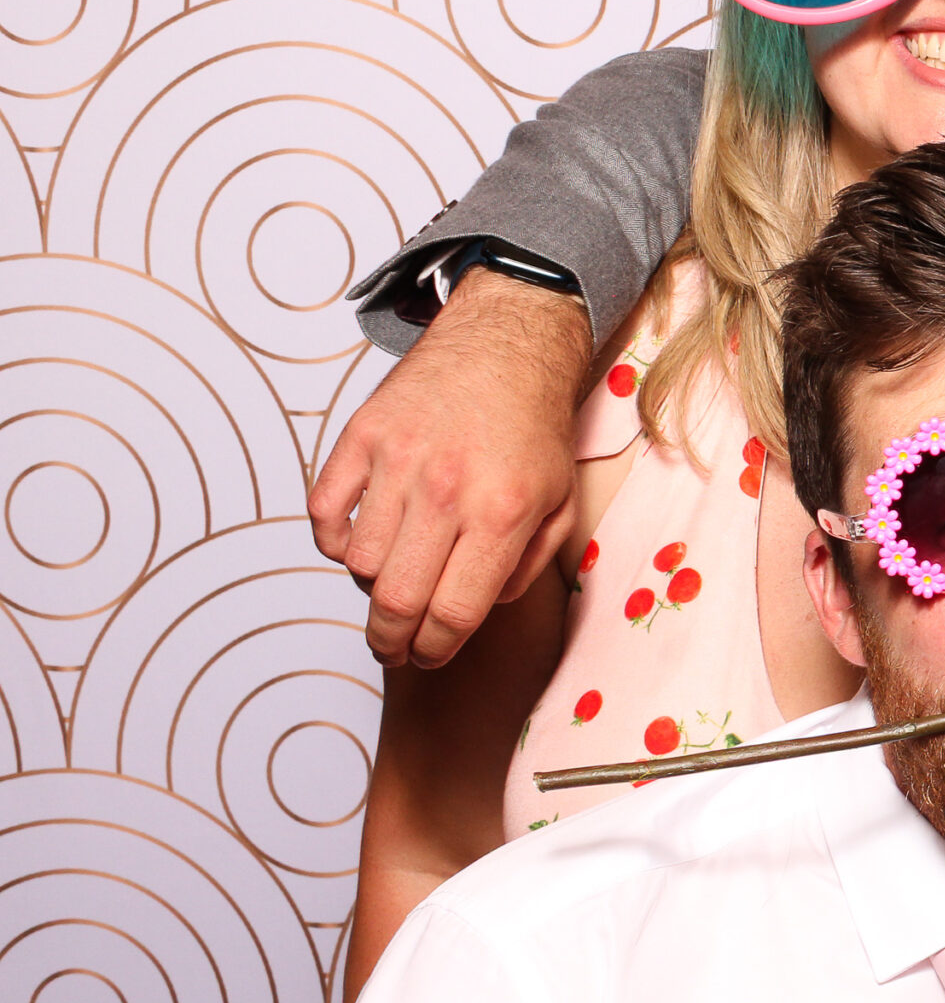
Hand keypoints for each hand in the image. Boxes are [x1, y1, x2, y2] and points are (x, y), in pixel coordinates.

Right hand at [310, 268, 590, 666]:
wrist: (507, 345)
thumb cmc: (534, 429)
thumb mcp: (561, 503)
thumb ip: (526, 567)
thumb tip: (478, 610)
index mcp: (503, 512)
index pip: (454, 612)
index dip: (436, 649)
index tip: (429, 656)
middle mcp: (448, 490)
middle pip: (397, 600)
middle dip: (392, 642)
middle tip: (394, 649)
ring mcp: (399, 460)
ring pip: (358, 563)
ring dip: (369, 587)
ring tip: (391, 581)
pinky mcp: (362, 435)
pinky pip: (325, 512)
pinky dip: (332, 541)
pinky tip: (358, 544)